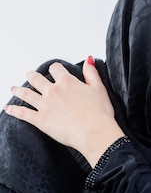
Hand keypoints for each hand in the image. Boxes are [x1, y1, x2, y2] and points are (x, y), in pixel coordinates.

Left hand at [5, 58, 124, 166]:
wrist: (94, 133)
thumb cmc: (99, 113)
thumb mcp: (99, 89)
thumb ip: (91, 73)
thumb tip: (88, 60)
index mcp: (67, 82)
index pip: (56, 68)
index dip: (55, 69)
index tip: (55, 70)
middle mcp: (53, 91)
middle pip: (36, 78)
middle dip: (32, 76)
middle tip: (30, 76)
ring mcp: (44, 105)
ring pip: (26, 93)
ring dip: (18, 90)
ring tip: (14, 89)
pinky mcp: (40, 120)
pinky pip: (23, 113)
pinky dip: (14, 110)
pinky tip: (9, 109)